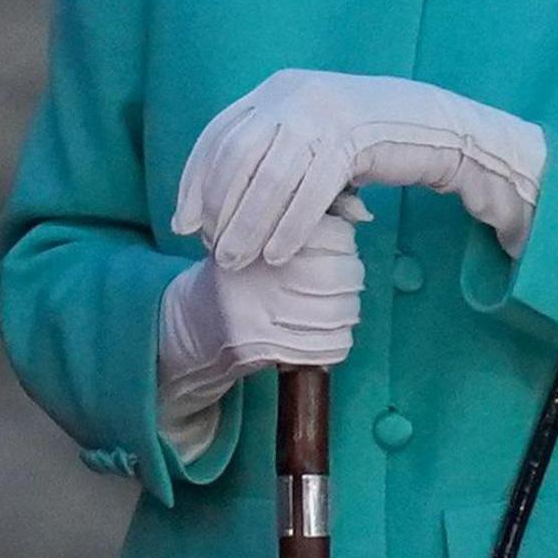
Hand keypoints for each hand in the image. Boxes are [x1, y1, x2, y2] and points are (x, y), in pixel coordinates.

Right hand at [164, 205, 368, 375]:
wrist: (197, 323)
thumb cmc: (243, 273)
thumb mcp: (262, 234)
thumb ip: (306, 221)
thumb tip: (360, 209)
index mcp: (260, 235)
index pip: (332, 238)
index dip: (342, 244)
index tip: (336, 250)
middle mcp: (258, 273)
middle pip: (340, 276)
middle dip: (349, 279)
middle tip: (342, 281)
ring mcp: (260, 313)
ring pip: (339, 313)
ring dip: (346, 312)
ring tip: (335, 307)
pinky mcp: (264, 348)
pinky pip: (327, 347)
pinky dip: (337, 342)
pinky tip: (327, 334)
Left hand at [173, 69, 547, 267]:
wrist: (429, 122)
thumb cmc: (361, 138)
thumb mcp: (308, 131)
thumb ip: (268, 149)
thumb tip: (215, 197)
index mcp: (276, 88)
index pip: (219, 136)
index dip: (195, 181)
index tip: (182, 222)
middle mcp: (294, 94)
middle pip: (239, 158)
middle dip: (218, 209)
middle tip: (210, 250)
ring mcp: (324, 113)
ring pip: (271, 178)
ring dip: (248, 226)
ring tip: (236, 261)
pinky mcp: (353, 138)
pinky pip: (309, 190)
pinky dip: (288, 226)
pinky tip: (276, 255)